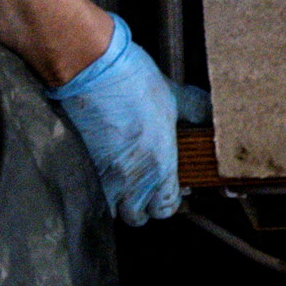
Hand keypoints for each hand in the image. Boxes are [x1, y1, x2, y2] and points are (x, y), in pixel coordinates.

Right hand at [51, 31, 181, 225]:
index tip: (165, 192)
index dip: (166, 202)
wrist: (90, 69)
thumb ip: (192, 111)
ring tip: (118, 181)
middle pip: (136, 217)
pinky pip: (88, 192)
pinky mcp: (78, 167)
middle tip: (140, 187)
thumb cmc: (131, 80)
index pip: (165, 208)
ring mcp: (101, 176)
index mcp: (159, 165)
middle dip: (139, 206)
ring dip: (115, 201)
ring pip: (110, 210)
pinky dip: (93, 188)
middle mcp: (130, 179)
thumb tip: (206, 113)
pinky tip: (97, 169)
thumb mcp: (172, 96)